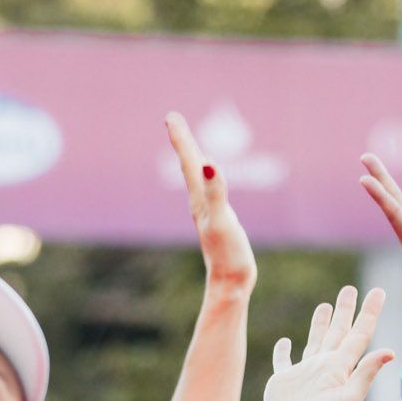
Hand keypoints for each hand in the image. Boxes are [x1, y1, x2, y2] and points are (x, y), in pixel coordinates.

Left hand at [167, 112, 254, 293]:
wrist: (230, 284)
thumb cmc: (228, 254)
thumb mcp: (223, 220)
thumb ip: (216, 191)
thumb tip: (208, 163)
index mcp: (200, 198)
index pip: (189, 162)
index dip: (181, 138)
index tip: (171, 116)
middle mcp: (200, 203)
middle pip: (189, 166)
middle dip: (182, 141)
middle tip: (172, 119)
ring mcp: (208, 212)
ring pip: (196, 179)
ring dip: (191, 158)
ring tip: (188, 145)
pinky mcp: (217, 221)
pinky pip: (208, 192)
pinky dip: (206, 179)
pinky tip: (208, 181)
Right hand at [262, 287, 392, 400]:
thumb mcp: (348, 398)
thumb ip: (365, 373)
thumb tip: (389, 351)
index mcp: (341, 367)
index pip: (359, 334)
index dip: (369, 313)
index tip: (378, 292)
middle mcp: (325, 366)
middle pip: (338, 331)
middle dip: (345, 310)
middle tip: (350, 289)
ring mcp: (305, 372)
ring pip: (315, 340)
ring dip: (320, 323)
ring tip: (325, 305)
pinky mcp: (283, 379)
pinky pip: (283, 360)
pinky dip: (282, 350)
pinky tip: (284, 340)